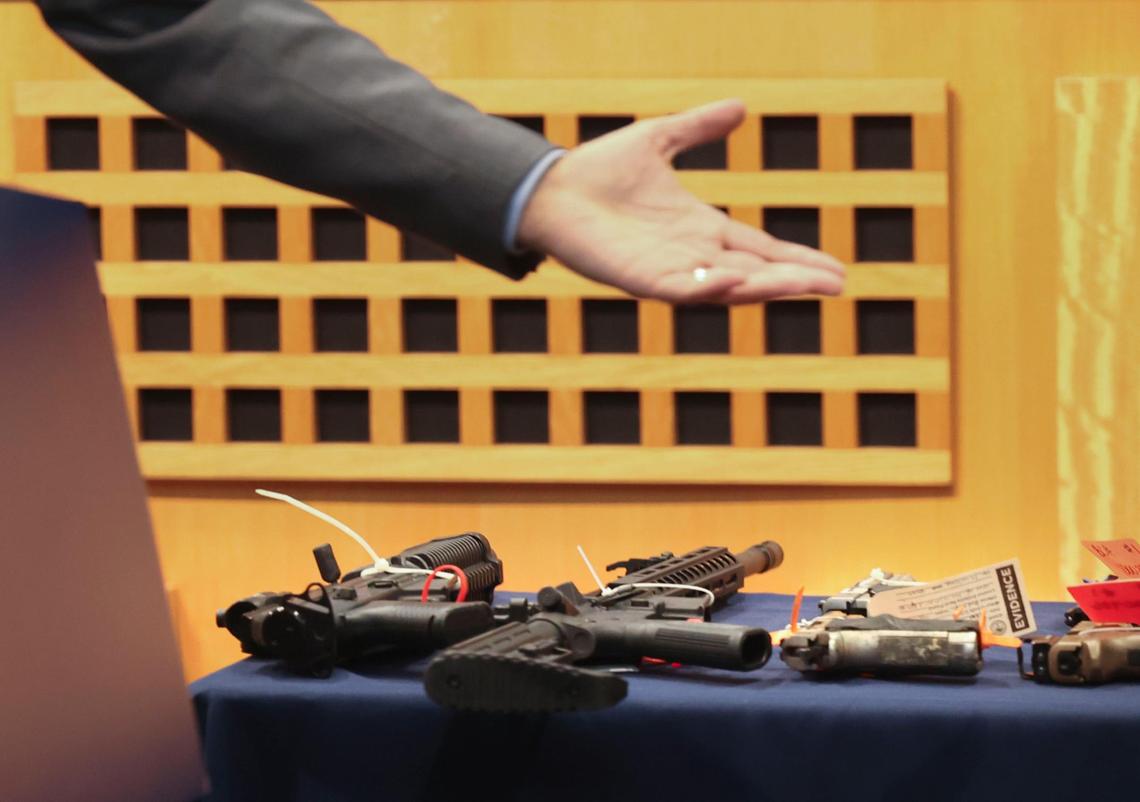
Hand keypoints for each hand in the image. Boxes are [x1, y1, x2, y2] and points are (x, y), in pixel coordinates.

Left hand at [517, 99, 845, 303]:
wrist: (550, 187)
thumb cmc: (597, 171)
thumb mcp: (659, 139)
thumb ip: (698, 128)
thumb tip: (740, 107)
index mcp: (700, 229)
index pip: (760, 249)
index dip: (795, 260)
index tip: (834, 271)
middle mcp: (691, 255)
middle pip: (755, 273)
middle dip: (795, 280)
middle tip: (837, 285)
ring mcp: (669, 270)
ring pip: (728, 287)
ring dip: (766, 287)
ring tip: (806, 286)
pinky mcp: (642, 279)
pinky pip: (684, 289)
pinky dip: (712, 288)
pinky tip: (739, 280)